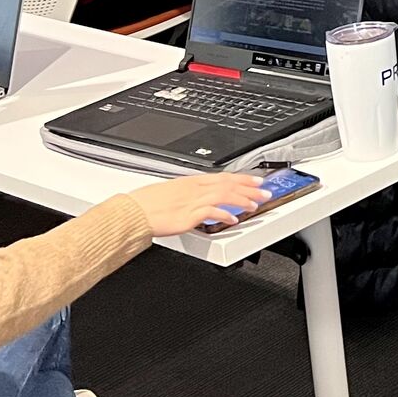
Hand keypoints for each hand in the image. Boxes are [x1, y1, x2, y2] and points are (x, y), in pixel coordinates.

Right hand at [127, 173, 271, 235]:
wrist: (132, 212)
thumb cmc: (146, 204)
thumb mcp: (171, 193)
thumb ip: (189, 194)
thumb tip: (201, 198)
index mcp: (191, 182)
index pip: (223, 177)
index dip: (242, 178)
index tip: (256, 180)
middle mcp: (194, 189)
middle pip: (227, 184)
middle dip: (249, 188)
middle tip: (265, 192)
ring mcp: (191, 201)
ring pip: (224, 195)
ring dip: (242, 199)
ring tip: (254, 205)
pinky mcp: (187, 215)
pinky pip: (211, 212)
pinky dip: (224, 214)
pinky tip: (233, 219)